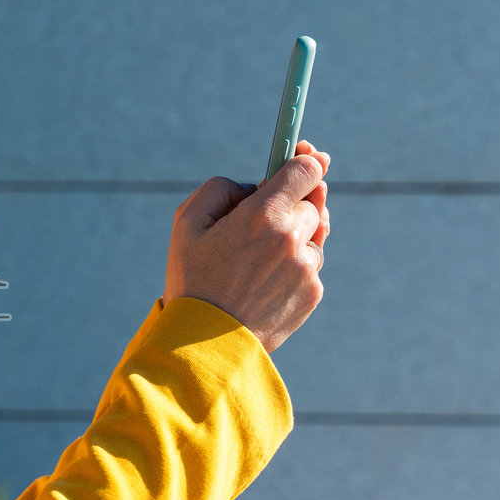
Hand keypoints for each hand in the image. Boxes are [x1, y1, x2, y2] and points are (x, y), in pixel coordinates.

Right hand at [163, 140, 330, 352]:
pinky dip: (292, 266)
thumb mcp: (186, 224)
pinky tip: (263, 282)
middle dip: (292, 204)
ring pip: (314, 235)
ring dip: (294, 237)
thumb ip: (219, 188)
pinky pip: (309, 266)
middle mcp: (292, 239)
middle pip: (312, 202)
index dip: (306, 159)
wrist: (206, 345)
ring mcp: (306, 268)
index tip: (304, 155)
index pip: (305, 171)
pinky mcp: (312, 294)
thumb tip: (250, 186)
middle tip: (264, 218)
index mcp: (262, 216)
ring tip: (258, 258)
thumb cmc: (191, 280)